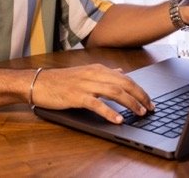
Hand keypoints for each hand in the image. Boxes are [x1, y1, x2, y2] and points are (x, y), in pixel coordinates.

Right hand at [30, 64, 154, 123]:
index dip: (139, 89)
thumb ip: (104, 73)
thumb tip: (120, 71)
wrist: (39, 82)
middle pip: (123, 83)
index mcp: (97, 69)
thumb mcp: (85, 72)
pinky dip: (109, 112)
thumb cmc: (61, 80)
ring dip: (129, 103)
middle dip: (140, 95)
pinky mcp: (76, 96)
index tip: (149, 100)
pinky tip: (118, 119)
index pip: (125, 77)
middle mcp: (94, 74)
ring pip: (114, 91)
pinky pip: (96, 104)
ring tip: (139, 113)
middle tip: (150, 107)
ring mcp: (85, 85)